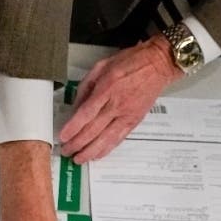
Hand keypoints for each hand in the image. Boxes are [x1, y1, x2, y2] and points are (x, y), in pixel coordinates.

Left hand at [58, 34, 182, 163]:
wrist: (158, 64)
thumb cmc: (130, 62)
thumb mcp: (101, 66)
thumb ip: (86, 87)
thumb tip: (75, 107)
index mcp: (107, 88)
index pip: (86, 113)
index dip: (73, 128)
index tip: (63, 137)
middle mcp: (117, 104)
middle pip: (93, 130)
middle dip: (77, 143)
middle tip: (66, 150)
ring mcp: (127, 114)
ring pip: (106, 139)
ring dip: (90, 151)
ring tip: (79, 159)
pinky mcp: (134, 121)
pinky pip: (118, 139)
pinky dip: (107, 149)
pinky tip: (97, 155)